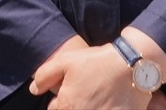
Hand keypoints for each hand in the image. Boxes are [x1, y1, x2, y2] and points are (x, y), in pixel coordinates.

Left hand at [32, 38, 149, 109]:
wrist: (131, 67)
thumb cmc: (97, 63)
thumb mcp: (66, 61)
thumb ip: (45, 75)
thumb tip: (34, 89)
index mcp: (66, 106)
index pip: (54, 109)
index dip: (61, 101)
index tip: (70, 92)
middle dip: (73, 104)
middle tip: (85, 93)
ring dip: (89, 106)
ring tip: (96, 97)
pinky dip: (102, 108)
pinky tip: (107, 102)